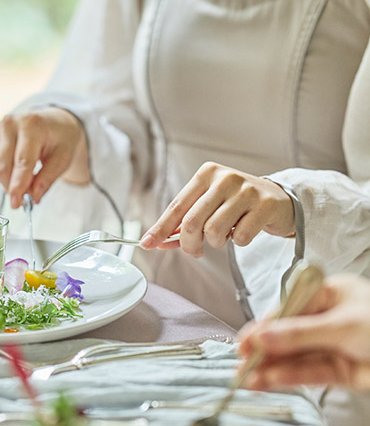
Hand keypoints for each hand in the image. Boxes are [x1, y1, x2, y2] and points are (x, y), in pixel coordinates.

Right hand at [0, 107, 88, 208]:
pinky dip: (5, 173)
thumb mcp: (63, 159)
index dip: (18, 185)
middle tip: (25, 199)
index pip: (22, 161)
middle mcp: (11, 123)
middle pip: (4, 166)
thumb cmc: (60, 139)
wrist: (53, 122)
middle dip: (12, 187)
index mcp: (32, 125)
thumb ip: (47, 179)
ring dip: (9, 181)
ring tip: (28, 179)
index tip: (16, 204)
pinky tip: (17, 168)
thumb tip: (33, 198)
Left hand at [139, 162, 294, 256]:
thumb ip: (183, 223)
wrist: (279, 199)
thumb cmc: (236, 205)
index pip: (176, 207)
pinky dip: (239, 241)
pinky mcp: (265, 205)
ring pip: (214, 231)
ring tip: (225, 235)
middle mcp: (225, 178)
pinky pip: (240, 238)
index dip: (160, 229)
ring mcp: (246, 190)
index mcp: (205, 174)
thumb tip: (156, 242)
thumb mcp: (208, 206)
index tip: (147, 244)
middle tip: (196, 251)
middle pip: (192, 223)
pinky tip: (244, 230)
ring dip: (216, 242)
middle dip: (189, 245)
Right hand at [238, 275, 369, 389]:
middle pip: (289, 334)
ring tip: (248, 378)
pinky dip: (289, 378)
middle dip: (264, 349)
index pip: (288, 308)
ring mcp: (335, 345)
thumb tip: (264, 336)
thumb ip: (300, 334)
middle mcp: (330, 319)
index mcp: (331, 295)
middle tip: (242, 361)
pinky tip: (270, 381)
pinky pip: (310, 373)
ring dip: (272, 368)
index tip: (246, 339)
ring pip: (296, 356)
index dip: (265, 324)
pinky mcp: (343, 370)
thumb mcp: (344, 325)